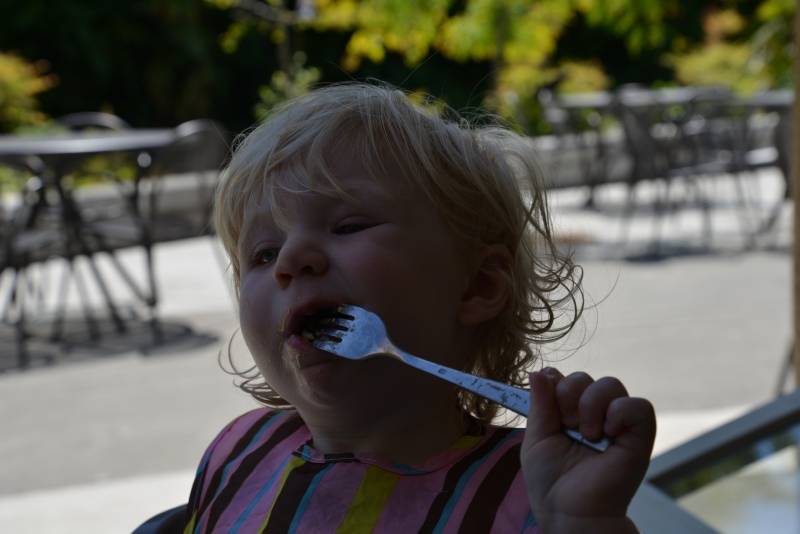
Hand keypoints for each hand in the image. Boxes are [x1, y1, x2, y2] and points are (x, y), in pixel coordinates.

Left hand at [521, 368, 655, 533]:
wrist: (570, 512)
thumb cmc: (551, 482)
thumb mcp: (536, 439)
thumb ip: (539, 405)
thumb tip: (538, 371)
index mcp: (568, 413)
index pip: (564, 378)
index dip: (555, 385)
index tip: (550, 405)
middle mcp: (594, 414)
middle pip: (584, 377)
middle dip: (569, 395)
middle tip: (567, 425)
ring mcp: (617, 423)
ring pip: (610, 384)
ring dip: (591, 405)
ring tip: (587, 434)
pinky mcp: (640, 435)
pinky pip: (638, 405)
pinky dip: (620, 413)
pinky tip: (607, 434)